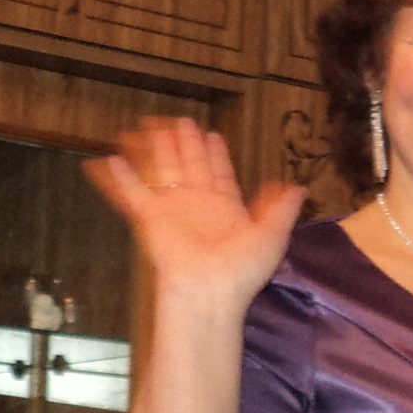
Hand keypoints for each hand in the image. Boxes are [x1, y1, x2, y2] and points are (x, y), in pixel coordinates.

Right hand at [85, 117, 304, 309]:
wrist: (209, 291)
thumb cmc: (242, 268)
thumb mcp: (272, 235)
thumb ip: (283, 209)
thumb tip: (301, 189)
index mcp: (226, 208)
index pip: (220, 174)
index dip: (216, 155)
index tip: (212, 135)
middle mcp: (198, 206)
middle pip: (191, 167)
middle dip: (187, 144)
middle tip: (183, 121)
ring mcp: (173, 211)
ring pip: (164, 172)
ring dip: (159, 151)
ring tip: (153, 129)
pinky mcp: (151, 218)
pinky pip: (133, 192)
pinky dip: (121, 177)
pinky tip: (111, 159)